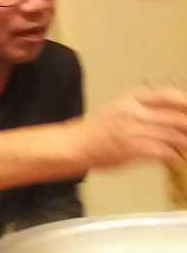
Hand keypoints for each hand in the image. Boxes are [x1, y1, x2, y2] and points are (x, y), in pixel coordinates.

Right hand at [72, 86, 186, 168]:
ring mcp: (135, 131)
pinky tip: (177, 157)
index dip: (183, 101)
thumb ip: (143, 106)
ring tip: (186, 143)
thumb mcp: (118, 106)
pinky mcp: (135, 150)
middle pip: (175, 117)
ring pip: (173, 136)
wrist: (76, 145)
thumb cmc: (96, 128)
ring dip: (184, 142)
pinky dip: (175, 156)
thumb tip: (171, 111)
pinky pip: (164, 152)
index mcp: (129, 98)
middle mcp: (134, 112)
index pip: (166, 95)